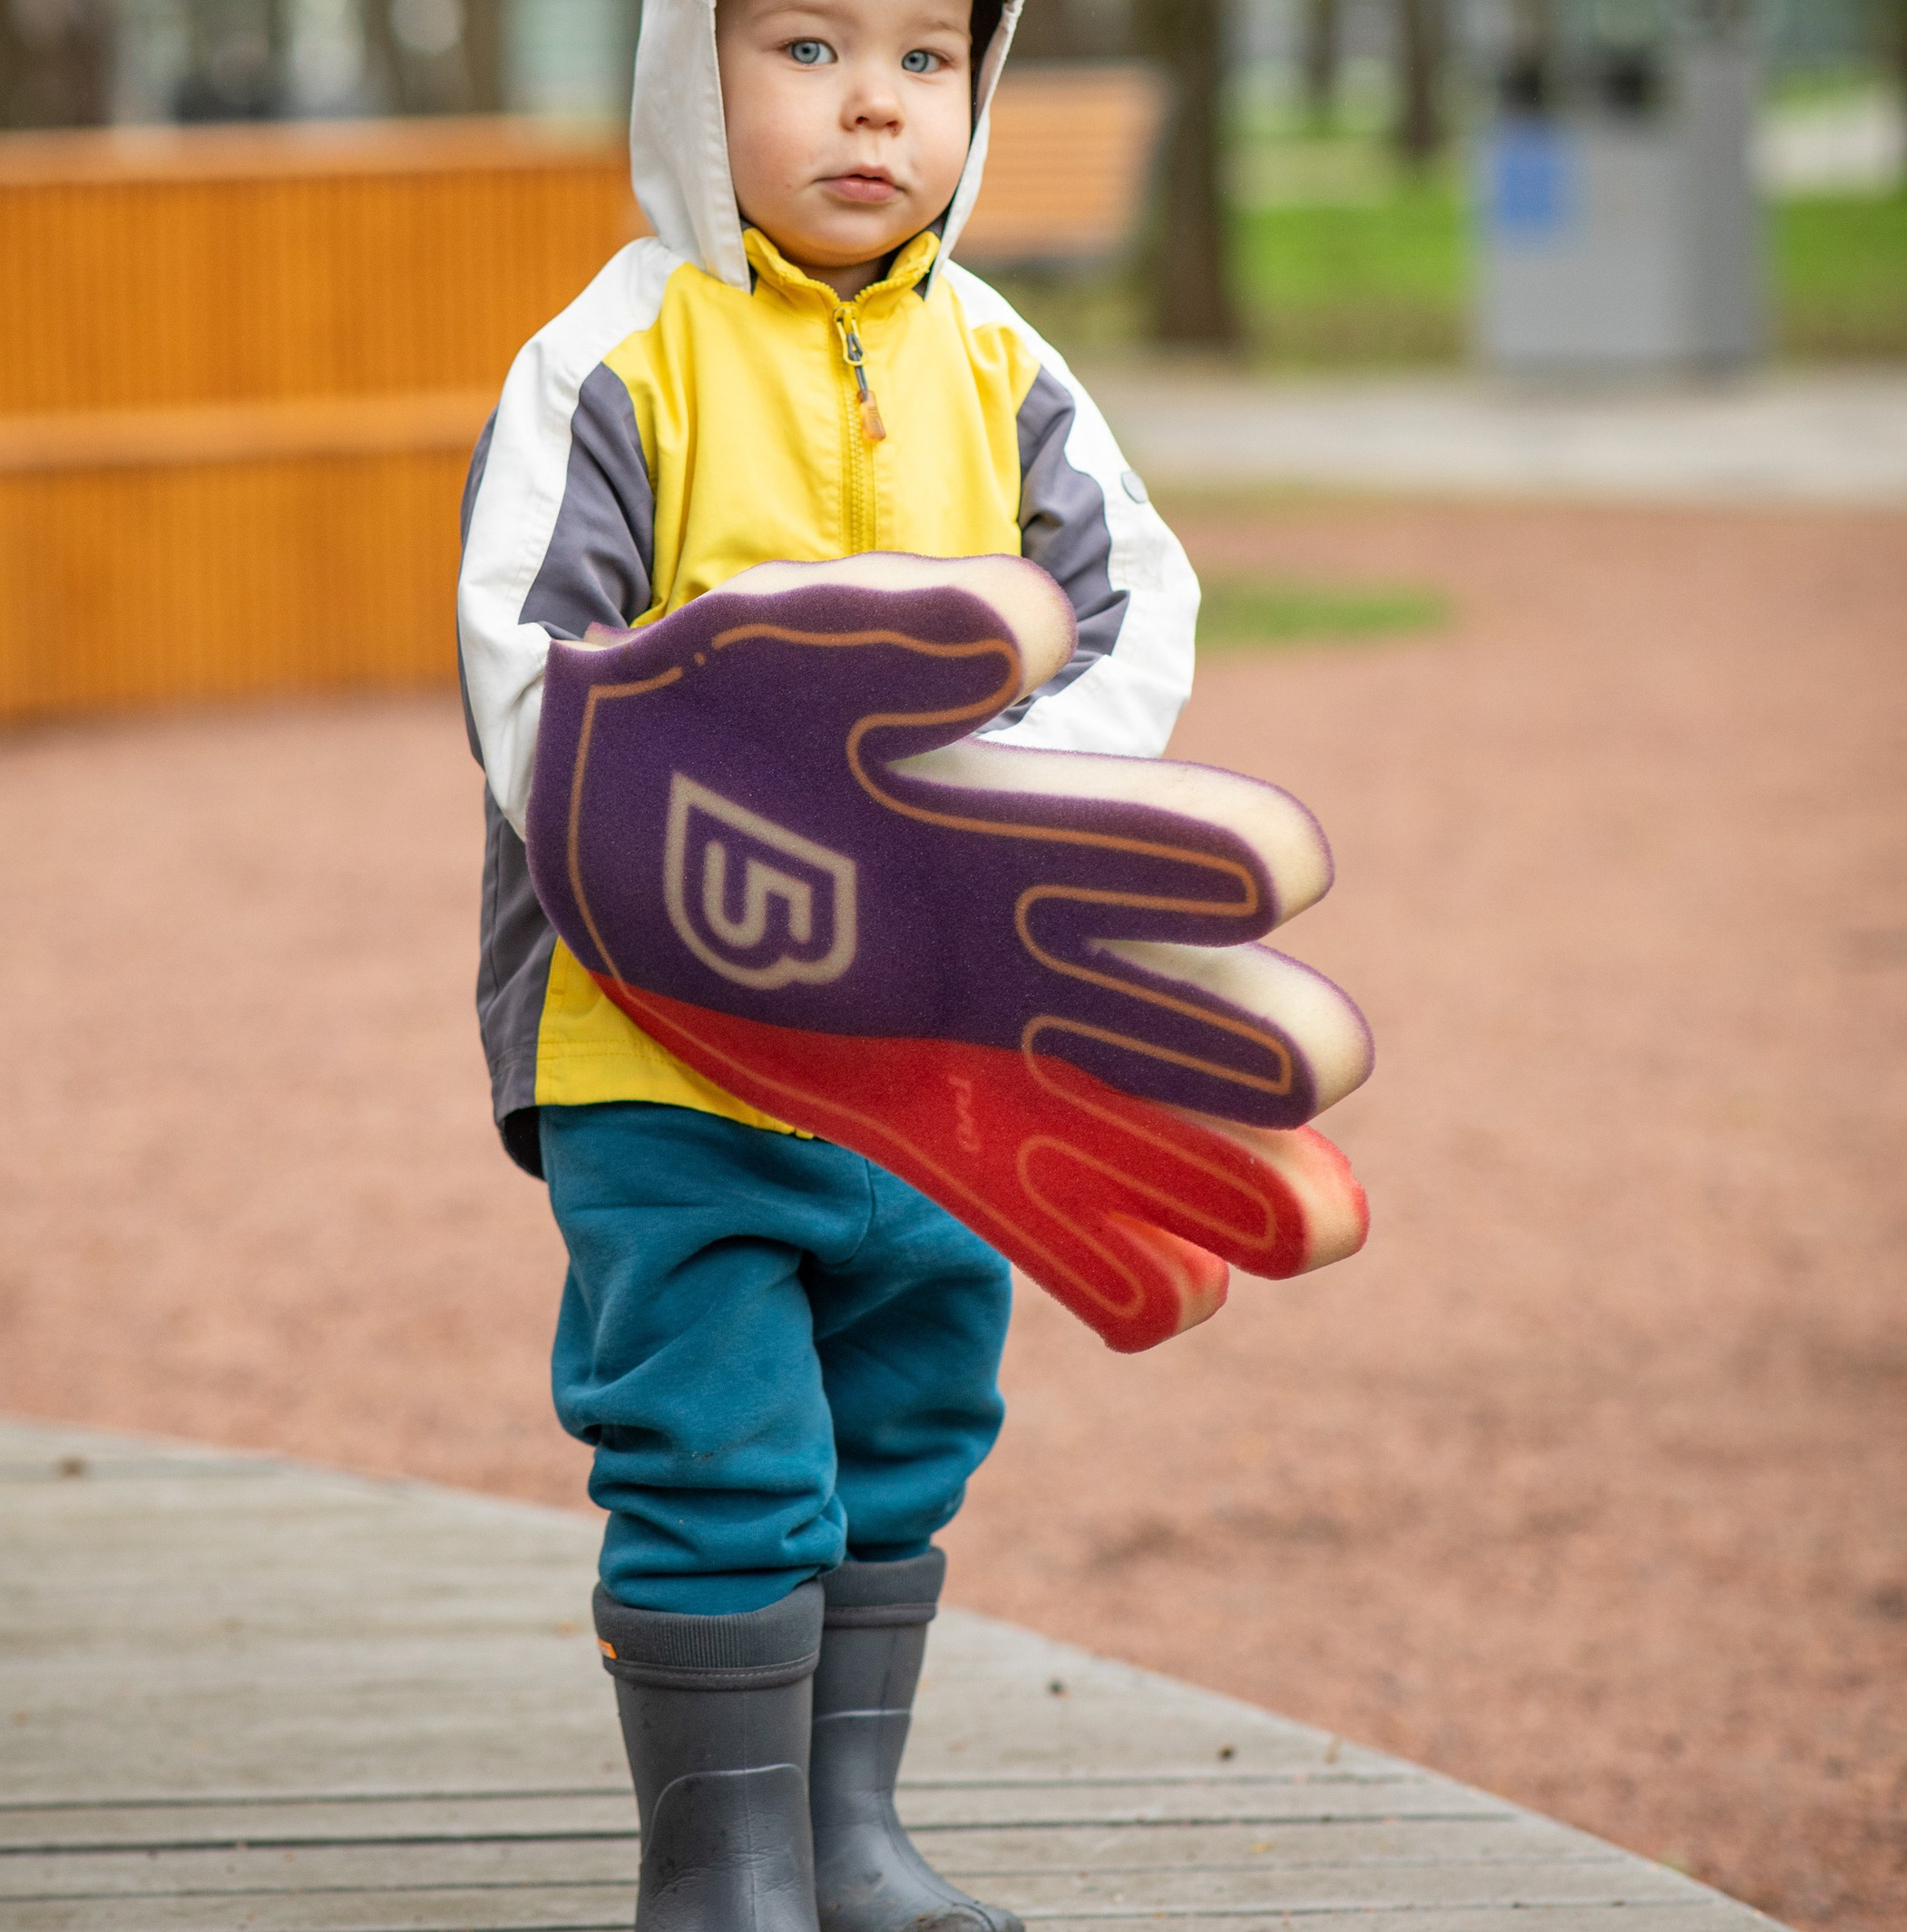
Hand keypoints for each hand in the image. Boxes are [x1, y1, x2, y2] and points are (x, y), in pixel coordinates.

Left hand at [528, 553, 1370, 1352]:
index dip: (1226, 853)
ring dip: (1230, 1172)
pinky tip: (1183, 1303)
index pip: (1166, 840)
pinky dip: (1117, 1258)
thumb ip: (902, 628)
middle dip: (1254, 1038)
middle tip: (1313, 1065)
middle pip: (1184, 1002)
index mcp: (1010, 813)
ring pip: (1135, 1119)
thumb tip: (1032, 634)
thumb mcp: (789, 639)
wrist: (604, 779)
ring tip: (1327, 1233)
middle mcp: (1022, 935)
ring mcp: (974, 1034)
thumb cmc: (717, 691)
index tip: (1270, 869)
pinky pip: (1029, 1200)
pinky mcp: (910, 1112)